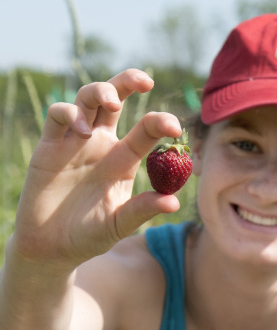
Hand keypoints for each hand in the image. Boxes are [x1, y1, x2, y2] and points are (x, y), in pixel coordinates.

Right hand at [11, 69, 181, 265]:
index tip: (174, 127)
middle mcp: (102, 144)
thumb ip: (142, 210)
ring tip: (113, 104)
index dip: (161, 122)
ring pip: (87, 99)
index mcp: (124, 159)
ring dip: (101, 91)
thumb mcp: (120, 224)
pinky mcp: (49, 146)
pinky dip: (70, 113)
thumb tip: (174, 202)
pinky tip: (82, 130)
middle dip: (128, 82)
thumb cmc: (90, 235)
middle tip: (145, 81)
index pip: (146, 130)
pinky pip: (57, 116)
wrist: (51, 248)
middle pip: (115, 98)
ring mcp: (75, 142)